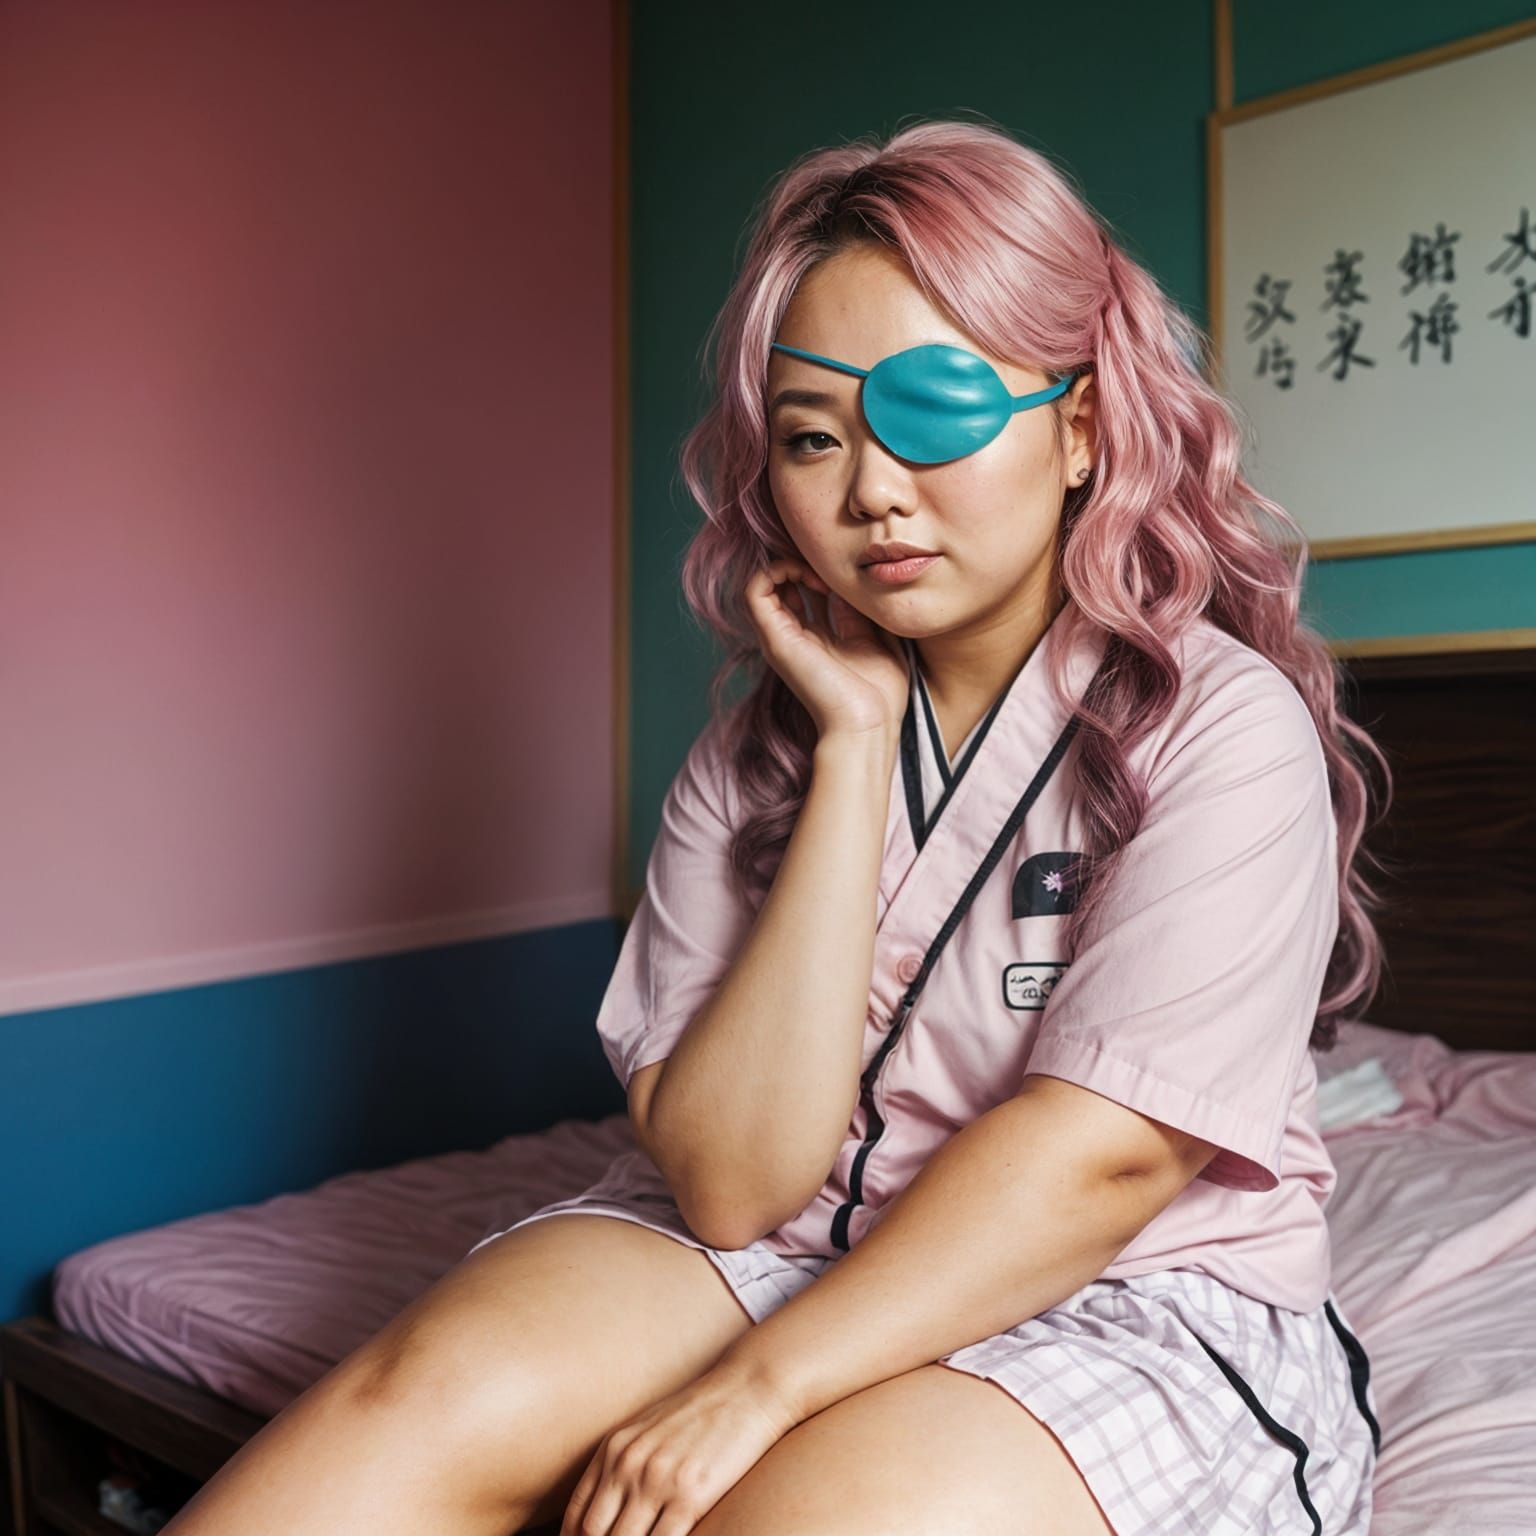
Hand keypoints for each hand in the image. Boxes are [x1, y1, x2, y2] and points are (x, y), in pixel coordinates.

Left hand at [559, 1359, 799, 1535]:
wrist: (747, 1388)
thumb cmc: (701, 1412)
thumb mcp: (649, 1429)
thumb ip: (623, 1464)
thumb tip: (607, 1508)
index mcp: (614, 1449)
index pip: (578, 1515)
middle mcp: (629, 1465)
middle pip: (594, 1533)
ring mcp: (658, 1481)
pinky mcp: (690, 1496)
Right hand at [744, 558, 908, 742]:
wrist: (866, 725)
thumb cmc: (880, 696)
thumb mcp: (877, 641)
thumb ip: (861, 613)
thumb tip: (849, 584)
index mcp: (820, 639)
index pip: (807, 592)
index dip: (823, 570)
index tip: (848, 571)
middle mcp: (796, 636)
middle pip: (784, 585)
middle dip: (804, 563)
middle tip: (831, 566)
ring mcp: (782, 637)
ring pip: (764, 584)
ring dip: (788, 564)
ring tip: (817, 571)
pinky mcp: (775, 639)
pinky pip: (755, 591)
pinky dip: (775, 571)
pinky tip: (807, 576)